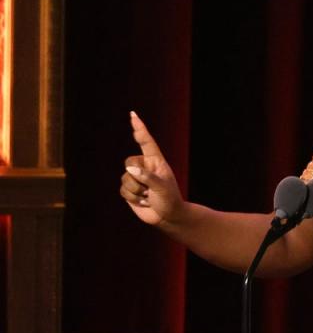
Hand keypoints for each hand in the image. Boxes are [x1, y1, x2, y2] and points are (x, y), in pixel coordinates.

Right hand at [118, 111, 184, 227]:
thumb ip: (147, 177)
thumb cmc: (170, 200)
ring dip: (136, 191)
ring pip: (125, 178)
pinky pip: (122, 190)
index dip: (139, 129)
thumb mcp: (162, 187)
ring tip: (148, 197)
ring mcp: (136, 178)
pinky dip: (132, 198)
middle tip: (149, 189)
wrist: (167, 217)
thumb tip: (129, 170)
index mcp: (156, 162)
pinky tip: (143, 202)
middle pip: (129, 162)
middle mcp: (145, 167)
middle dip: (137, 177)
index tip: (133, 115)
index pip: (146, 142)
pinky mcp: (129, 190)